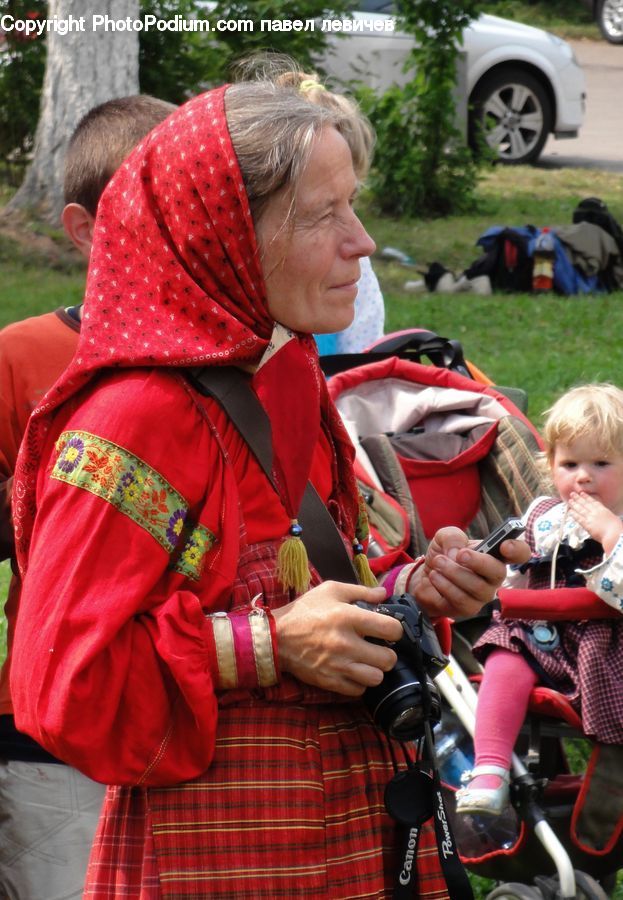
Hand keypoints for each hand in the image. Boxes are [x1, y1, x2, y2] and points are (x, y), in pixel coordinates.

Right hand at [272, 581, 402, 695]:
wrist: (276, 637)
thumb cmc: (305, 611)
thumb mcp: (330, 590)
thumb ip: (360, 591)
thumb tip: (383, 594)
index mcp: (348, 617)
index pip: (391, 629)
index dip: (395, 629)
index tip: (388, 630)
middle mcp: (345, 643)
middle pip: (388, 659)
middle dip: (387, 653)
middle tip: (379, 648)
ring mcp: (337, 665)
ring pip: (376, 678)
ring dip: (374, 670)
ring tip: (367, 661)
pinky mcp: (329, 681)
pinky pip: (358, 690)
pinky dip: (359, 683)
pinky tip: (353, 671)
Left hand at [413, 526, 529, 618]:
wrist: (425, 576)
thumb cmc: (443, 555)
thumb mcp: (445, 538)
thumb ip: (452, 537)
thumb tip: (457, 552)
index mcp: (494, 555)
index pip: (519, 553)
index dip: (517, 550)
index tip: (505, 545)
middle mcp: (494, 576)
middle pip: (499, 572)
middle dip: (478, 562)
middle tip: (460, 554)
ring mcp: (483, 594)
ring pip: (477, 587)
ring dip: (454, 572)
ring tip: (437, 562)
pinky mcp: (469, 609)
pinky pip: (461, 599)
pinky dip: (444, 585)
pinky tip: (435, 576)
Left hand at [568, 491, 622, 553]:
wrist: (614, 534)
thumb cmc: (617, 529)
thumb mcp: (613, 519)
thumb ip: (607, 516)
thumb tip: (605, 518)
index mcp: (603, 510)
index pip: (593, 502)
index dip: (587, 497)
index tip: (582, 493)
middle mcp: (596, 512)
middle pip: (585, 504)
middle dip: (578, 498)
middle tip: (572, 494)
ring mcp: (591, 518)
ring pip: (581, 510)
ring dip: (574, 505)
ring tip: (569, 501)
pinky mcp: (587, 525)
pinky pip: (579, 518)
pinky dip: (574, 515)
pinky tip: (570, 511)